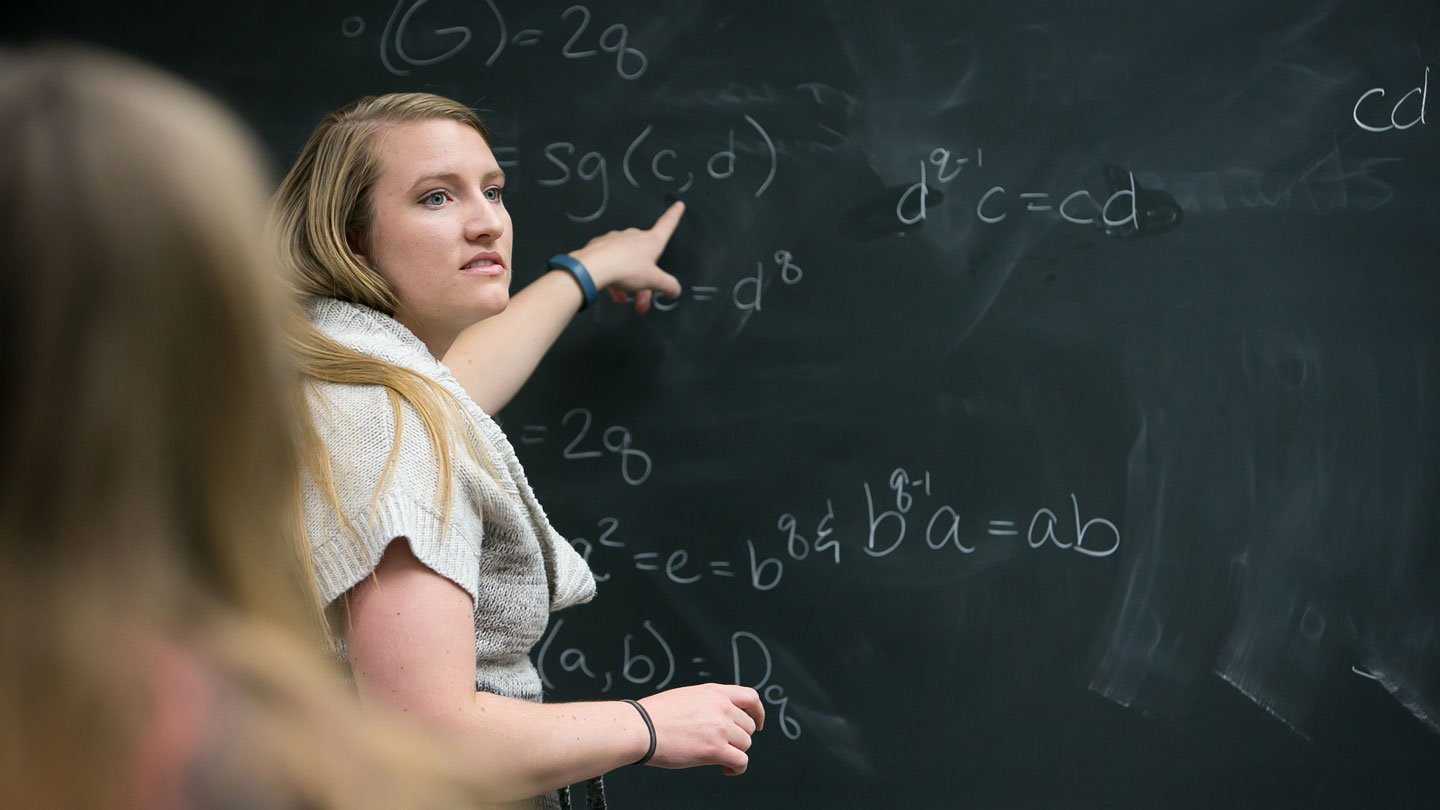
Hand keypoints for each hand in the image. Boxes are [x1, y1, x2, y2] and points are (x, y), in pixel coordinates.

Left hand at [567, 201, 684, 312]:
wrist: (593, 267)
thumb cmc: (624, 269)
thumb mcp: (654, 281)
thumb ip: (668, 286)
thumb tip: (675, 290)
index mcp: (651, 240)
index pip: (667, 224)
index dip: (674, 215)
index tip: (678, 205)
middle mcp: (634, 236)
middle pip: (645, 257)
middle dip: (645, 279)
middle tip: (642, 299)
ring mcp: (616, 240)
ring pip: (627, 262)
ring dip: (628, 281)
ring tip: (623, 297)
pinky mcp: (600, 246)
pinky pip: (611, 262)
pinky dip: (614, 275)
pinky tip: (612, 288)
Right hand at [637, 684, 764, 774]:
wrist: (640, 728)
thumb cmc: (655, 715)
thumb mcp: (687, 696)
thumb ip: (708, 702)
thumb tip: (719, 716)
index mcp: (714, 692)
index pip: (751, 697)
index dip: (758, 712)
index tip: (757, 723)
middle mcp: (721, 707)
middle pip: (749, 725)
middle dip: (739, 737)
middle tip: (724, 745)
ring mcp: (719, 727)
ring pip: (746, 744)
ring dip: (735, 752)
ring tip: (720, 757)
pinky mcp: (715, 749)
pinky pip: (741, 761)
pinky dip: (737, 767)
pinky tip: (726, 769)